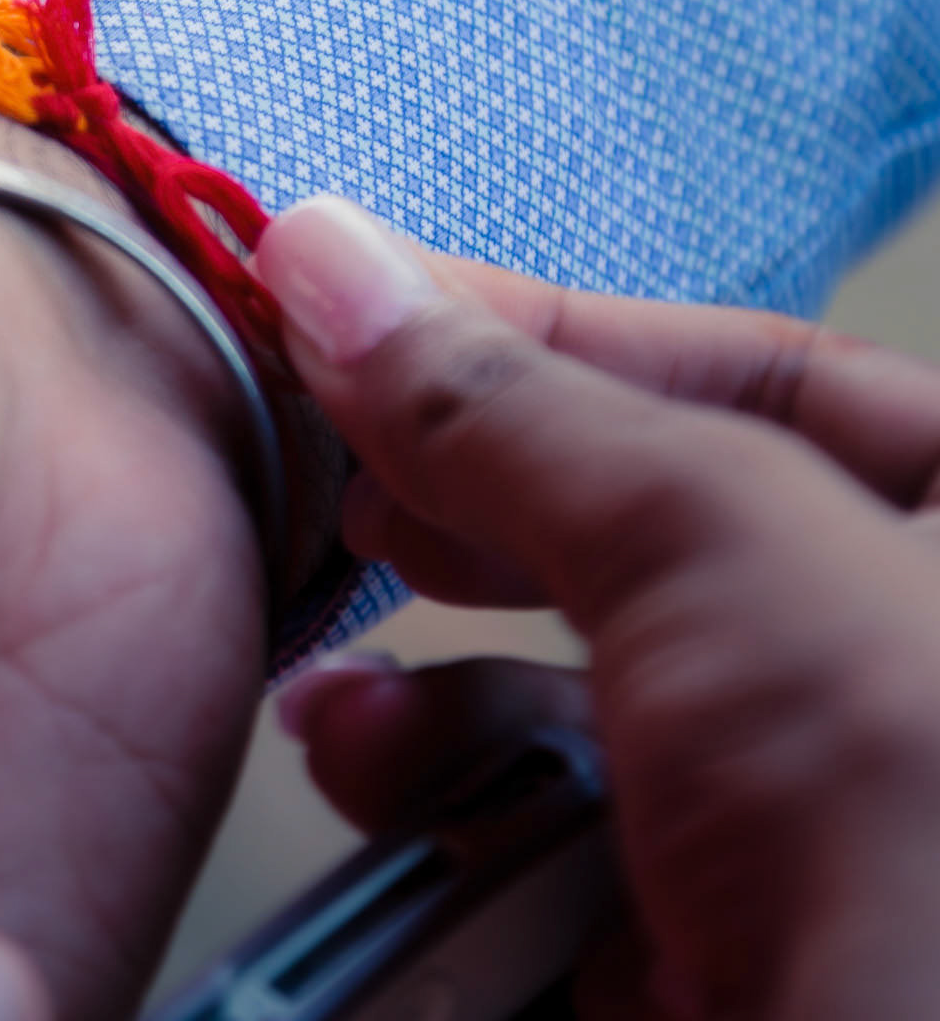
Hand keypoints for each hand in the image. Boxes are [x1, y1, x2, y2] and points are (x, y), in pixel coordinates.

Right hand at [255, 196, 939, 1020]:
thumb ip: (516, 406)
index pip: (759, 377)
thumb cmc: (926, 844)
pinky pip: (564, 846)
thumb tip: (337, 265)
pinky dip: (458, 826)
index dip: (549, 332)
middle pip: (648, 533)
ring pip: (583, 700)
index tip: (364, 309)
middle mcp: (896, 678)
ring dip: (433, 698)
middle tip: (342, 477)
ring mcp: (816, 831)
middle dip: (469, 512)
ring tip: (347, 711)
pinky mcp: (721, 956)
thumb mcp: (718, 547)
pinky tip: (394, 814)